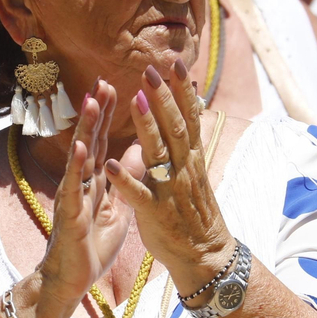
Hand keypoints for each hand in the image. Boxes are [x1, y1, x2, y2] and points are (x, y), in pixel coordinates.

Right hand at [35, 81, 133, 317]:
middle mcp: (81, 183)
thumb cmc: (91, 247)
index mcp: (95, 182)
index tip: (115, 87)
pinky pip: (74, 187)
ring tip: (93, 101)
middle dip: (97, 111)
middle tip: (103, 81)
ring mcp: (73, 196)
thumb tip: (137, 154)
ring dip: (86, 128)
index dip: (108, 116)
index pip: (102, 141)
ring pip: (79, 156)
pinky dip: (76, 166)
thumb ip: (124, 181)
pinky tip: (80, 147)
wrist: (71, 281)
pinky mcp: (70, 214)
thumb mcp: (118, 210)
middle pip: (90, 140)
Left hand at [104, 56, 234, 292]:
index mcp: (191, 159)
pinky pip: (139, 195)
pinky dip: (125, 180)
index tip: (177, 63)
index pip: (189, 117)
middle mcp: (184, 169)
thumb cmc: (194, 212)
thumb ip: (186, 143)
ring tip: (136, 101)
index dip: (183, 90)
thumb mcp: (194, 172)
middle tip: (151, 70)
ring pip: (159, 154)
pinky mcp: (156, 213)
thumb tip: (187, 112)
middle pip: (175, 127)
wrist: (205, 254)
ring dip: (148, 127)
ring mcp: (170, 191)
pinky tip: (111, 165)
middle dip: (164, 98)